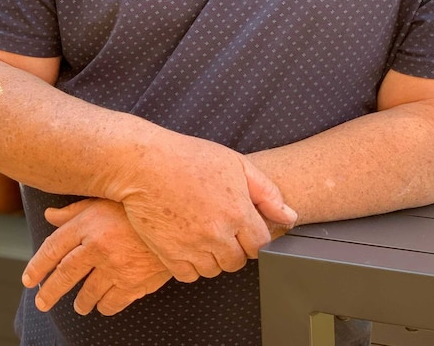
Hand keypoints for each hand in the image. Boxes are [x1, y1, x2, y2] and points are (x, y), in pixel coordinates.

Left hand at [22, 198, 171, 315]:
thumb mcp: (104, 201)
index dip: (38, 266)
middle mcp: (98, 246)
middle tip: (42, 302)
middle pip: (66, 274)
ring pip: (89, 292)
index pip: (53, 248)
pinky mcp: (136, 282)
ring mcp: (117, 267)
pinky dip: (104, 306)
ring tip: (79, 305)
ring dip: (81, 302)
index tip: (29, 280)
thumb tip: (50, 216)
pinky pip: (112, 302)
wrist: (179, 217)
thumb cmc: (138, 206)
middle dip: (50, 291)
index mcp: (88, 223)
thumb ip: (75, 211)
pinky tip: (102, 306)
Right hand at [112, 133, 297, 282]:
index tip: (244, 230)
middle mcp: (218, 233)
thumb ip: (267, 192)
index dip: (254, 238)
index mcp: (238, 211)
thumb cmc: (187, 158)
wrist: (144, 163)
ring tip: (203, 235)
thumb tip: (289, 216)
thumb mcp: (236, 164)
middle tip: (221, 230)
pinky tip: (188, 245)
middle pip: (238, 261)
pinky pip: (189, 275)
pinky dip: (191, 265)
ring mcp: (193, 246)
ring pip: (215, 270)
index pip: (261, 246)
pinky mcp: (169, 253)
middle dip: (234, 248)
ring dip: (213, 258)